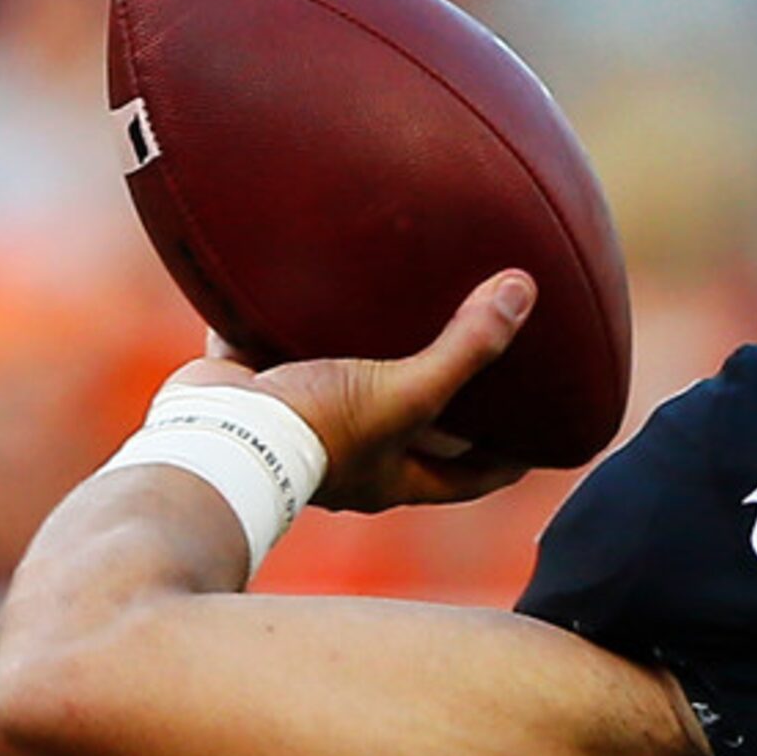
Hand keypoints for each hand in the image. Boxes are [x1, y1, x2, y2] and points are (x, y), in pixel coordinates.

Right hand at [165, 271, 537, 511]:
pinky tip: (307, 278)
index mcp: (392, 475)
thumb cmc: (314, 430)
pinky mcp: (251, 384)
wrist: (210, 432)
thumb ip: (465, 350)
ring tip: (400, 310)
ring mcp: (297, 422)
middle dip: (442, 402)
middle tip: (480, 360)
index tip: (546, 436)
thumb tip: (523, 293)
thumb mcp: (404, 393)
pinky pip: (276, 346)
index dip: (510, 459)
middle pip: (411, 431)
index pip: (471, 477)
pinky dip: (288, 317)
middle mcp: (348, 455)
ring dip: (367, 355)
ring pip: (345, 386)